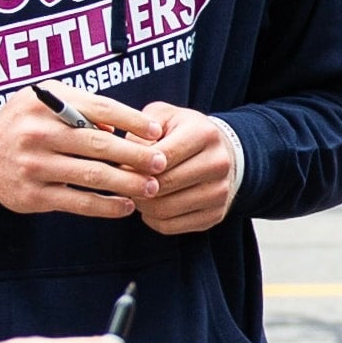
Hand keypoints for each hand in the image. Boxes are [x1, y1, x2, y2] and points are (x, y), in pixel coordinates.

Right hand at [0, 85, 164, 218]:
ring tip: (150, 187)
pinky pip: (79, 202)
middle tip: (161, 162)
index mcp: (44, 102)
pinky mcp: (34, 194)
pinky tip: (125, 207)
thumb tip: (117, 127)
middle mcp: (37, 133)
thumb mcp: (43, 100)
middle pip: (99, 144)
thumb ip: (79, 106)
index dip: (131, 120)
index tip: (155, 131)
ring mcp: (35, 165)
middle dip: (136, 154)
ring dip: (127, 183)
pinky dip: (106, 207)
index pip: (98, 108)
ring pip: (93, 176)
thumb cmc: (23, 124)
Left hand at [131, 103, 233, 233]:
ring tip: (132, 191)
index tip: (121, 162)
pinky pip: (172, 226)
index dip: (135, 162)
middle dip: (135, 184)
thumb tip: (123, 157)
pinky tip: (148, 204)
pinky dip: (152, 219)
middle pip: (163, 184)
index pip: (161, 156)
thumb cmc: (182, 130)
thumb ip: (140, 129)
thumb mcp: (162, 116)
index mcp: (203, 134)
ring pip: (165, 209)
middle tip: (120, 180)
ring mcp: (220, 192)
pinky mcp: (215, 215)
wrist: (221, 151)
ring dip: (141, 204)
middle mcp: (218, 163)